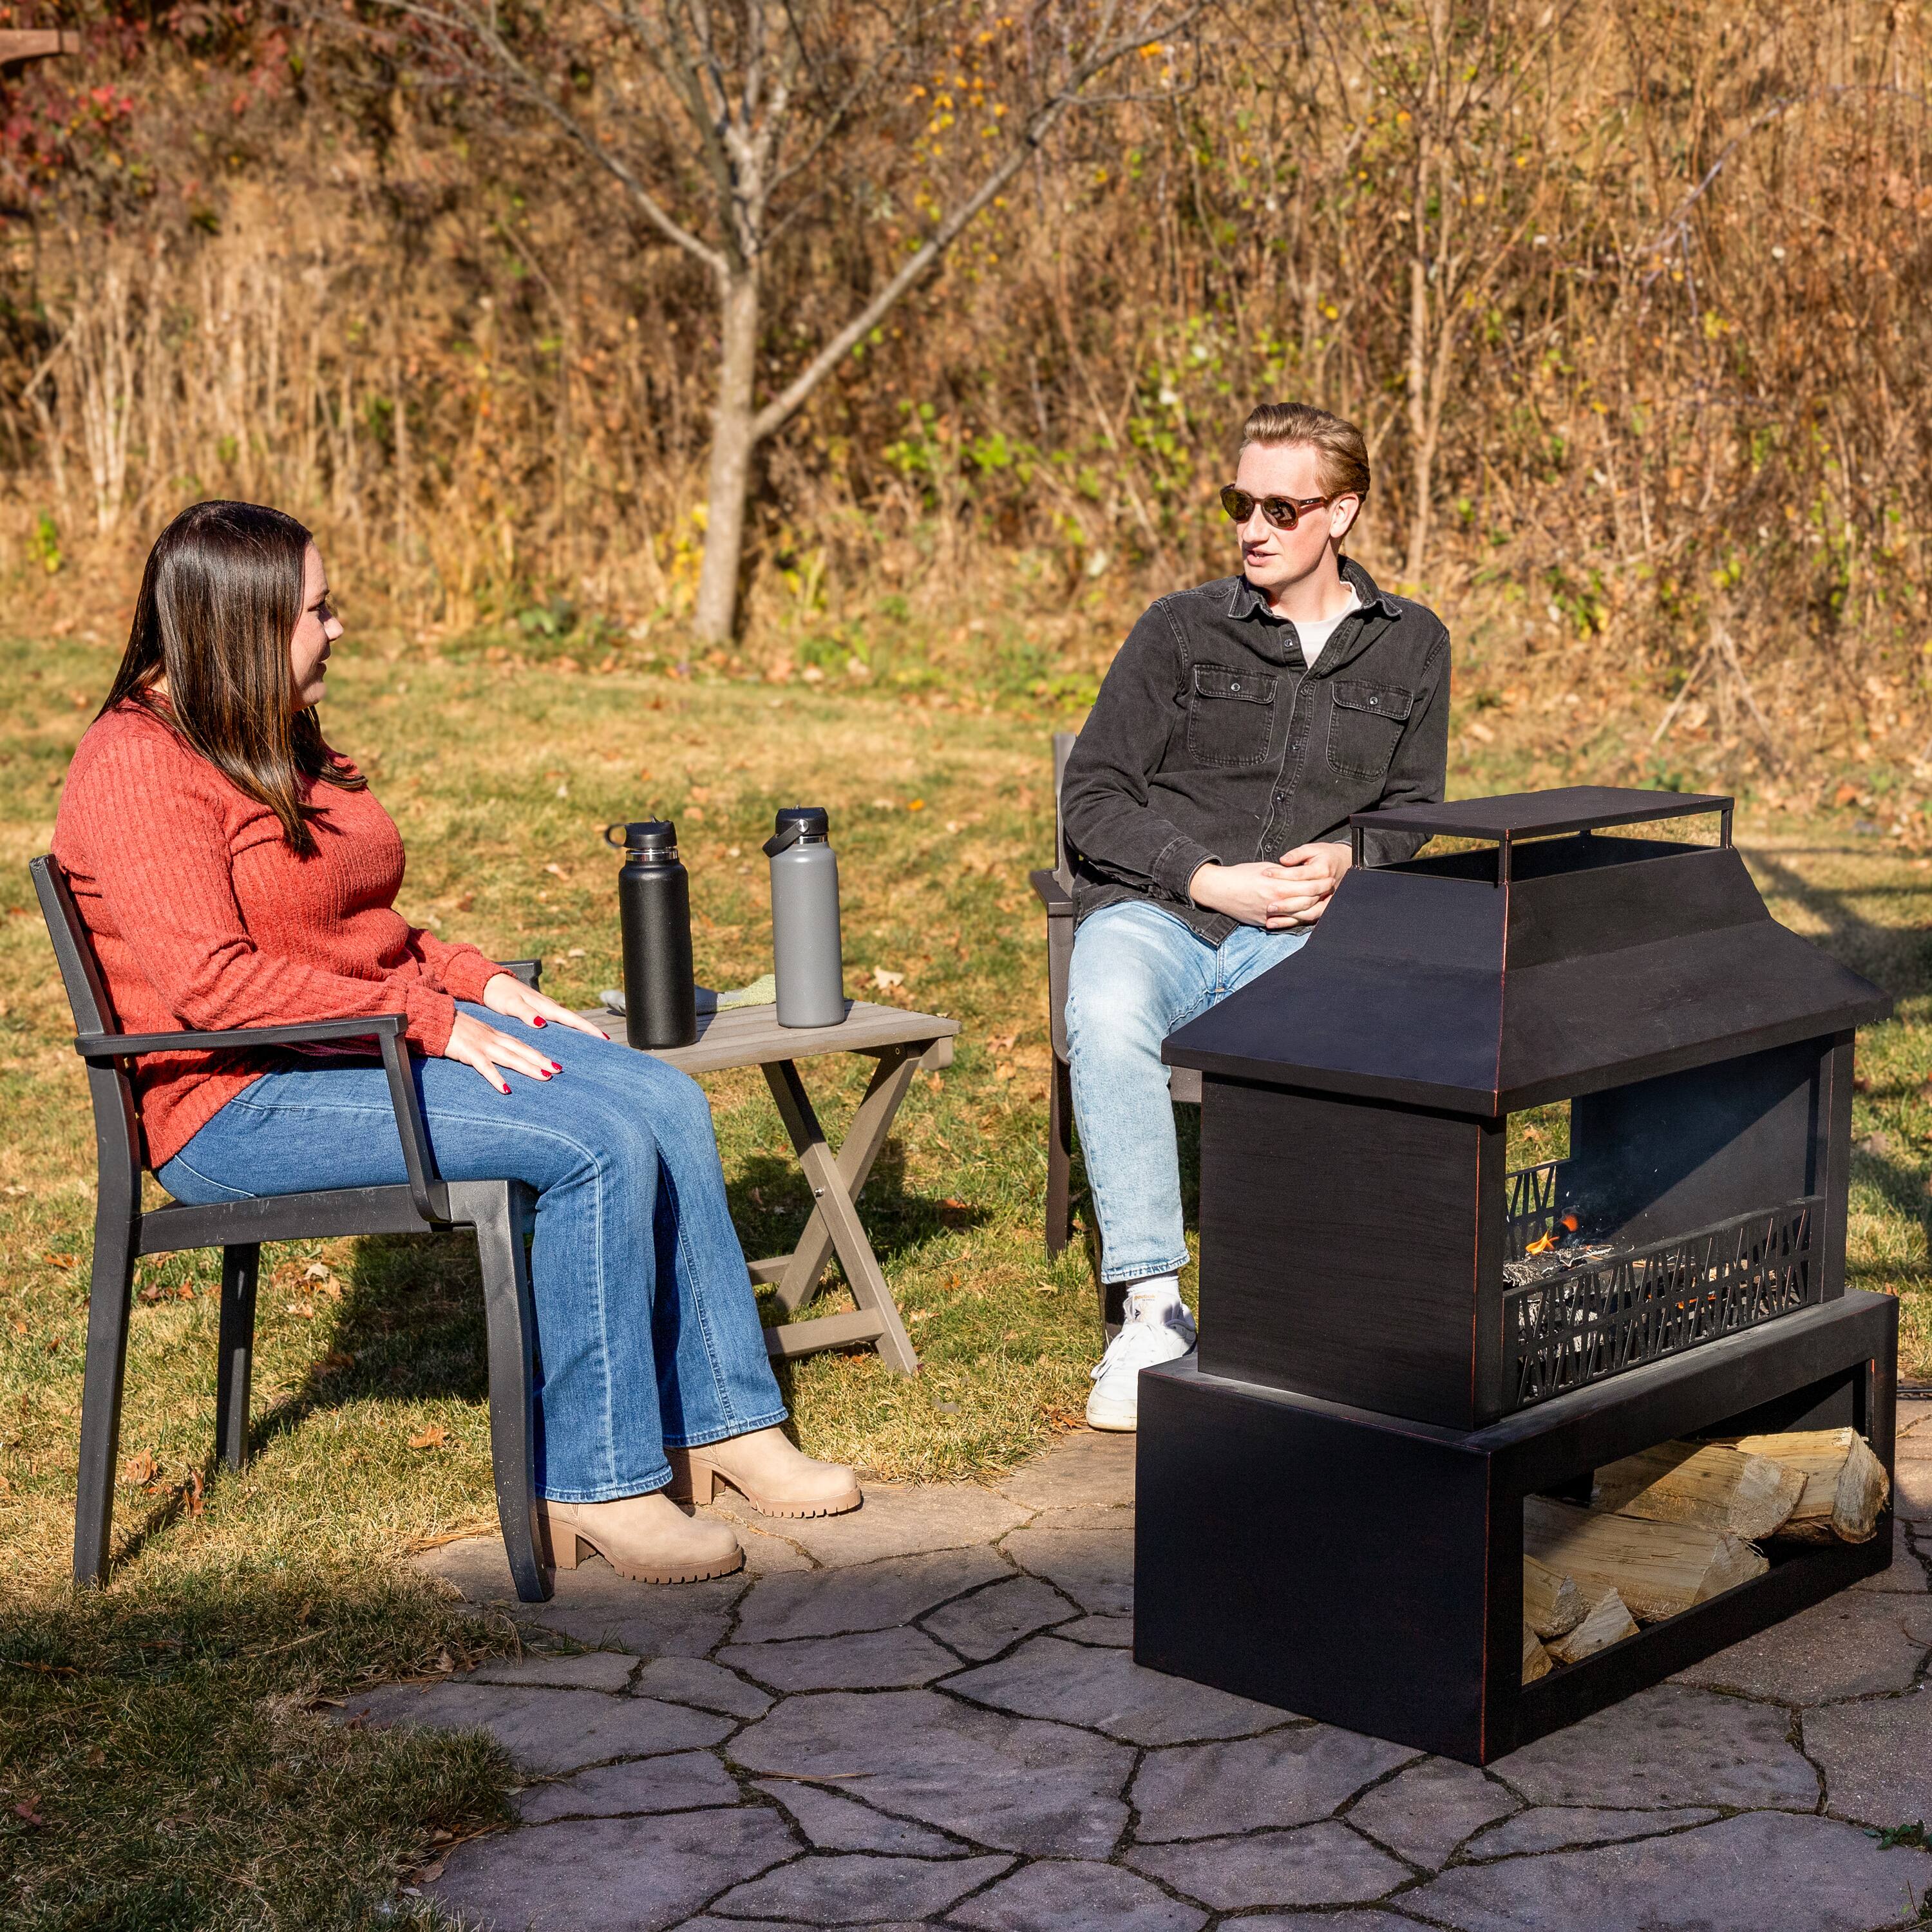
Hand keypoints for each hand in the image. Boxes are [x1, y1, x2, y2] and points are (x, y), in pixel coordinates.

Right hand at [442, 1011, 564, 1093]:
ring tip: (545, 1077)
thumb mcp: (475, 1034)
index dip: (537, 1054)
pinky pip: (485, 1068)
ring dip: (528, 1067)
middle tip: (559, 1069)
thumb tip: (498, 1053)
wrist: (435, 1018)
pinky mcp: (469, 1053)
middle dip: (541, 1060)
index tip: (553, 1062)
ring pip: (510, 1057)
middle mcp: (493, 1039)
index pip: (521, 1045)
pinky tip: (506, 1089)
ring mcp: (482, 1045)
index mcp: (495, 1035)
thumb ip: (487, 1042)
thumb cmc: (452, 1028)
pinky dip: (496, 1078)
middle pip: (521, 1050)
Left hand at [481, 970, 611, 1040]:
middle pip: (574, 1021)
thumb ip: (526, 1013)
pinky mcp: (537, 1011)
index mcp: (545, 1006)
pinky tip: (565, 1036)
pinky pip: (556, 1021)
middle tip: (604, 1044)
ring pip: (566, 1021)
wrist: (489, 982)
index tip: (603, 1038)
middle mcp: (548, 1007)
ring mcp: (543, 1008)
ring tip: (590, 1043)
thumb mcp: (511, 1004)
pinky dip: (565, 1028)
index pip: (572, 1019)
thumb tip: (542, 1023)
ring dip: (578, 1031)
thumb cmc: (499, 994)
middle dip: (589, 1031)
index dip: (588, 1028)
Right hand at [1189, 842, 1350, 929]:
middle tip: (1330, 889)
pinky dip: (1298, 919)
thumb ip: (1283, 873)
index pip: (1308, 885)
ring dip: (1314, 908)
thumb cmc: (1240, 875)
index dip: (1321, 882)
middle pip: (1308, 901)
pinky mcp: (1265, 922)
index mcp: (1277, 885)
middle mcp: (1276, 902)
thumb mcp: (1264, 867)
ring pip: (1300, 915)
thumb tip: (1298, 873)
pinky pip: (1286, 923)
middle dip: (1322, 895)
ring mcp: (1271, 915)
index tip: (1328, 878)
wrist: (1218, 890)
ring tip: (1321, 902)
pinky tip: (1305, 914)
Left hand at [1266, 841, 1351, 925]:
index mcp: (1321, 870)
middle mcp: (1325, 888)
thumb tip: (1283, 860)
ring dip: (1288, 918)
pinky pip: (1307, 918)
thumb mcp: (1311, 849)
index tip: (1266, 873)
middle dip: (1285, 903)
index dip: (1281, 874)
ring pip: (1307, 913)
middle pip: (1304, 899)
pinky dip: (1292, 922)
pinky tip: (1276, 924)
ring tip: (1269, 920)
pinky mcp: (1321, 907)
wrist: (1342, 864)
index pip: (1299, 874)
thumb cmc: (1323, 855)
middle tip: (1267, 906)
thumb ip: (1297, 854)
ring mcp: (1324, 900)